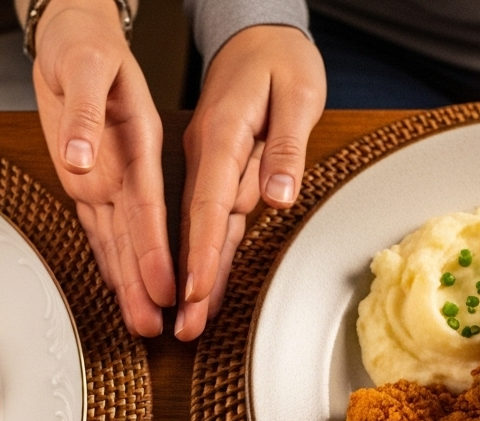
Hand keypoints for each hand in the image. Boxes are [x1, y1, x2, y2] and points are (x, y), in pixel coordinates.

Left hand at [33, 0, 173, 336]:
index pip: (148, 205)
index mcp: (138, 139)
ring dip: (130, 282)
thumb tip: (80, 158)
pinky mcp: (88, 181)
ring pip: (120, 239)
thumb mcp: (85, 66)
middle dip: (147, 283)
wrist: (73, 33)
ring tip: (143, 322)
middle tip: (157, 325)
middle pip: (139, 235)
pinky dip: (107, 258)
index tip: (168, 286)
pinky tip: (118, 287)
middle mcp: (128, 166)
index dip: (156, 249)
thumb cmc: (85, 42)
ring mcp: (109, 177)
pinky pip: (99, 227)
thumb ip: (83, 114)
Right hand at [176, 26, 324, 339]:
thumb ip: (285, 146)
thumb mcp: (297, 92)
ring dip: (194, 276)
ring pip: (201, 228)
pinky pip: (209, 217)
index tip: (191, 290)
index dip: (200, 252)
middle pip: (196, 226)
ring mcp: (207, 163)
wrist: (259, 35)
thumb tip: (277, 194)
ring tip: (186, 320)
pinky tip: (198, 285)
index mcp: (222, 133)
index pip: (209, 203)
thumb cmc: (280, 58)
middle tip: (181, 327)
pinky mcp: (216, 169)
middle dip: (188, 280)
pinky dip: (203, 253)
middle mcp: (206, 153)